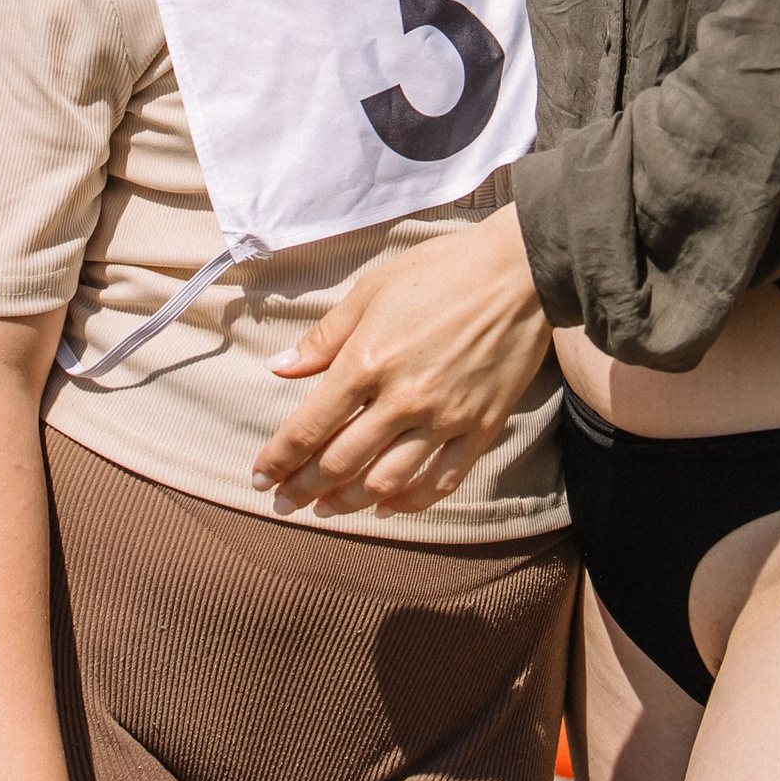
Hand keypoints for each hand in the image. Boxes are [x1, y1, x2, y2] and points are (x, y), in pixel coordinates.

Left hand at [258, 207, 551, 514]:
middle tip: (283, 503)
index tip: (260, 477)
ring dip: (348, 503)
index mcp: (367, 361)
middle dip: (302, 489)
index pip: (309, 427)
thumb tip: (280, 367)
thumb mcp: (372, 290)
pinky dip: (409, 502)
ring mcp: (444, 418)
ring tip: (327, 509)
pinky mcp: (480, 428)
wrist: (519, 271)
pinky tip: (387, 505)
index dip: (278, 460)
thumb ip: (325, 337)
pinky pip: (441, 482)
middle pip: (339, 463)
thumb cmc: (442, 271)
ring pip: (385, 482)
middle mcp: (402, 399)